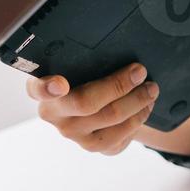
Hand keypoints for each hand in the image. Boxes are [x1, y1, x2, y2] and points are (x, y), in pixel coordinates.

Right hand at [27, 62, 186, 156]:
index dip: (47, 87)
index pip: (38, 89)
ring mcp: (72, 134)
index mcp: (43, 88)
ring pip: (110, 118)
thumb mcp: (82, 66)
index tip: (61, 83)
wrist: (98, 108)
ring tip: (151, 88)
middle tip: (140, 71)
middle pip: (86, 102)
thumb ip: (87, 59)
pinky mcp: (93, 147)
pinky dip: (139, 117)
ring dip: (137, 101)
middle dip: (119, 85)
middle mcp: (54, 114)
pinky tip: (146, 107)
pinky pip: (121, 134)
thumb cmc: (88, 77)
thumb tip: (120, 44)